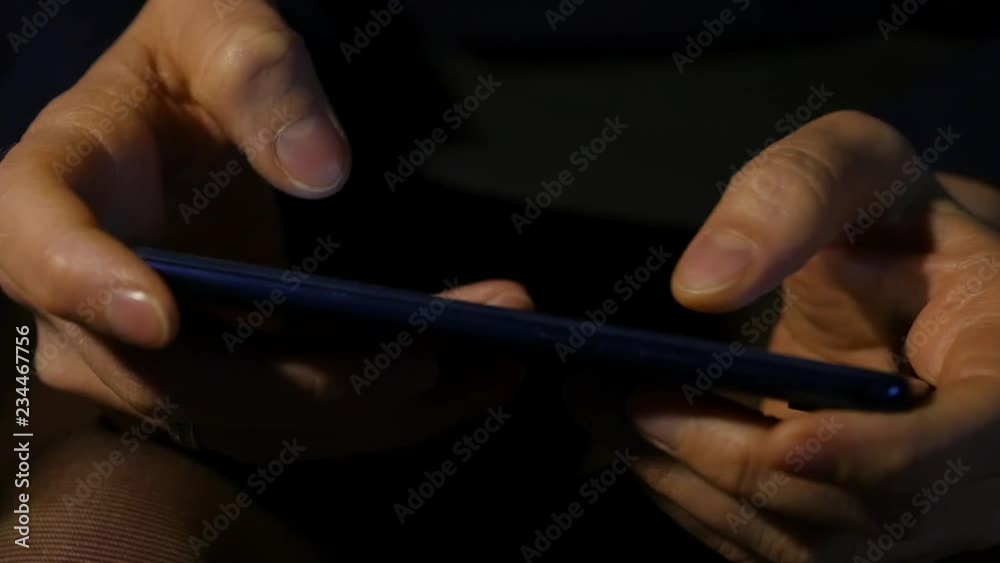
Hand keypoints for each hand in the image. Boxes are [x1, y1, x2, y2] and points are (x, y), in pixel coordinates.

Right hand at [0, 0, 533, 461]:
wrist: (189, 119)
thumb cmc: (189, 63)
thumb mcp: (214, 28)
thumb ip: (258, 79)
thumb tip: (319, 169)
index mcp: (52, 194)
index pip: (36, 247)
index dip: (85, 287)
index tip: (158, 312)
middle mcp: (87, 299)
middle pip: (179, 377)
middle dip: (316, 381)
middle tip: (438, 350)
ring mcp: (152, 356)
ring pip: (252, 419)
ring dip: (379, 410)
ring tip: (494, 366)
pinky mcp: (219, 378)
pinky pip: (292, 418)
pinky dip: (384, 410)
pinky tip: (469, 379)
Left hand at [629, 111, 999, 561]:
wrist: (910, 285)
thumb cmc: (893, 219)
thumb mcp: (862, 168)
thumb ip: (795, 193)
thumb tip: (702, 288)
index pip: (967, 445)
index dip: (877, 455)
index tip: (786, 436)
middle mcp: (977, 464)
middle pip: (866, 514)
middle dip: (741, 466)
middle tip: (632, 405)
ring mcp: (921, 511)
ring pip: (812, 549)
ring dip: (703, 491)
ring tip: (618, 418)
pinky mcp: (861, 526)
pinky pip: (783, 547)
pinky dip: (707, 504)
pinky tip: (649, 449)